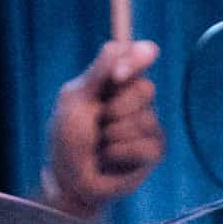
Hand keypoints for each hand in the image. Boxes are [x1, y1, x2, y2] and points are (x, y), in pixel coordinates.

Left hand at [42, 39, 165, 215]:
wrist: (70, 178)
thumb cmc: (69, 135)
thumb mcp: (78, 98)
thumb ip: (103, 70)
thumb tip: (145, 46)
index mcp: (113, 80)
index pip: (138, 55)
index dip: (134, 62)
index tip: (116, 77)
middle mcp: (134, 98)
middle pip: (145, 88)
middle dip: (116, 107)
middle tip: (97, 120)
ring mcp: (146, 124)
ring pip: (145, 119)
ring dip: (113, 134)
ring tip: (100, 143)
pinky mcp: (153, 150)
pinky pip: (148, 146)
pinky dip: (121, 152)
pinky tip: (109, 158)